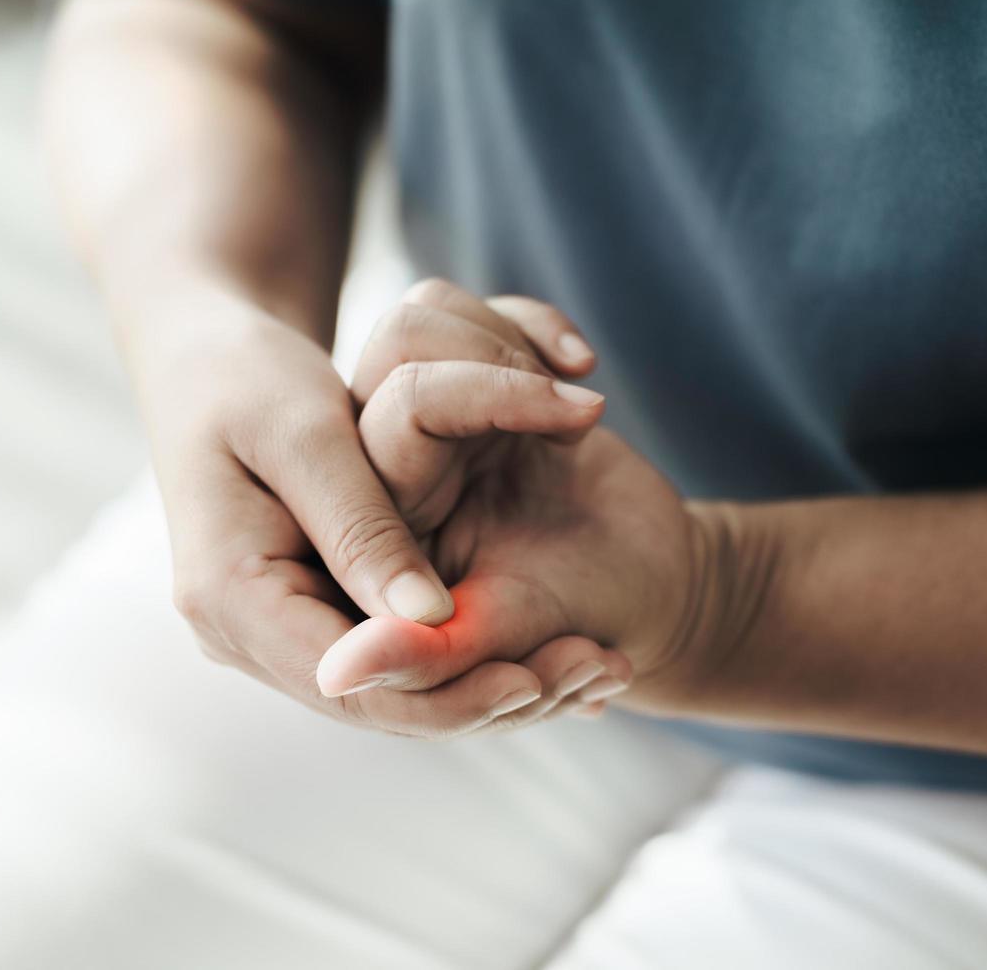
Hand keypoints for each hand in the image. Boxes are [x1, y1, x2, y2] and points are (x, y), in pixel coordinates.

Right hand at [140, 290, 600, 736]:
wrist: (205, 356)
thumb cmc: (248, 375)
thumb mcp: (306, 433)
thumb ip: (363, 525)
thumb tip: (431, 618)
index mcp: (228, 597)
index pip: (349, 687)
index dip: (449, 694)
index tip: (541, 677)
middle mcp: (242, 633)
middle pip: (383, 701)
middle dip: (492, 697)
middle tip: (598, 672)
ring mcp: (272, 627)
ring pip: (398, 685)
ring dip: (494, 679)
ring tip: (594, 662)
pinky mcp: (306, 608)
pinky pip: (395, 648)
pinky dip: (471, 648)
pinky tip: (550, 642)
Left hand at [319, 283, 705, 725]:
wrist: (651, 583)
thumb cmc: (579, 622)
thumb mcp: (506, 639)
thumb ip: (421, 655)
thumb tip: (336, 678)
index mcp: (369, 535)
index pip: (385, 430)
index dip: (477, 402)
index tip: (578, 420)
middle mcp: (381, 467)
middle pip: (398, 349)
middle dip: (505, 372)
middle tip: (584, 416)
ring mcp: (422, 418)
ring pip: (422, 315)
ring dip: (515, 345)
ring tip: (581, 410)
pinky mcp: (465, 382)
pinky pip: (470, 308)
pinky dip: (536, 324)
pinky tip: (585, 368)